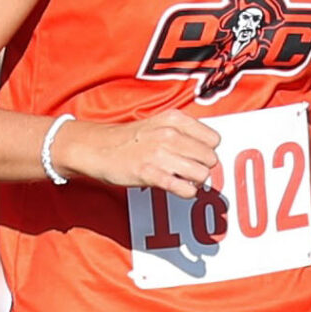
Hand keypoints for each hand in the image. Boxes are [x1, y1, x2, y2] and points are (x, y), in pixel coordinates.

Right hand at [52, 111, 221, 195]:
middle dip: (203, 167)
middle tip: (189, 169)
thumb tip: (206, 151)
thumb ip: (183, 133)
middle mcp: (170, 135)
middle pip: (210, 158)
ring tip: (183, 179)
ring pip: (202, 174)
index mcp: (174, 119)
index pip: (214, 139)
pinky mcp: (151, 174)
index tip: (196, 155)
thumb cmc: (128, 139)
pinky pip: (185, 188)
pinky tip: (178, 188)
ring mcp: (160, 155)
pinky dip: (186, 192)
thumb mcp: (158, 123)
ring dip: (195, 181)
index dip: (206, 150)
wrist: (96, 148)